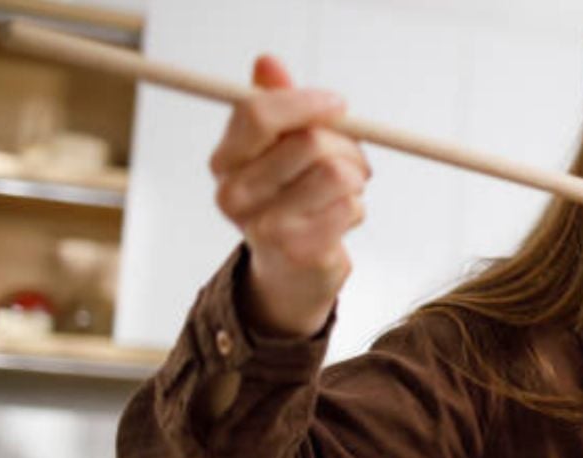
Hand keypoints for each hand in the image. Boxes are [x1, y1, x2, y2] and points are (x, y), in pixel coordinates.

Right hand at [210, 55, 369, 337]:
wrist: (293, 270)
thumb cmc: (292, 196)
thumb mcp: (283, 146)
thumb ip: (278, 105)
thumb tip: (266, 62)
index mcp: (225, 161)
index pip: (257, 113)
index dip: (305, 102)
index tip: (339, 104)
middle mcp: (234, 195)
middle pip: (308, 142)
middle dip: (345, 146)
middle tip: (352, 159)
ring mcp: (263, 227)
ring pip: (337, 174)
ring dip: (356, 178)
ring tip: (346, 190)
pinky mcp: (299, 251)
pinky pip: (350, 207)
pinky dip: (357, 208)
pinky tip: (341, 219)